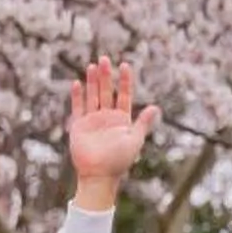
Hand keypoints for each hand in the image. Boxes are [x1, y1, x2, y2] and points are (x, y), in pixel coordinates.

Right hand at [66, 59, 157, 210]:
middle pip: (106, 91)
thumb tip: (154, 107)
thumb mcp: (135, 139)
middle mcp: (106, 117)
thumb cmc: (119, 159)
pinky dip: (77, 96)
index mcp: (122, 119)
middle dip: (105, 75)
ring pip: (92, 96)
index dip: (124, 81)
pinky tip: (77, 83)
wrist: (100, 174)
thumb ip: (143, 123)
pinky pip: (77, 107)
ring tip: (92, 65)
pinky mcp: (78, 126)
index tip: (125, 65)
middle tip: (104, 58)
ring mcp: (92, 120)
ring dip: (91, 81)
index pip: (123, 95)